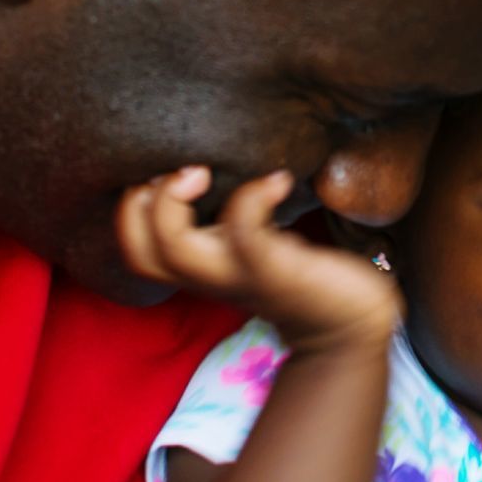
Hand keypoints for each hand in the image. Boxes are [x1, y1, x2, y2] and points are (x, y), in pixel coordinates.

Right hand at [117, 166, 400, 353]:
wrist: (348, 321)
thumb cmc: (301, 272)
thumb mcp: (254, 242)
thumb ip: (228, 218)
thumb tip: (220, 160)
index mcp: (202, 263)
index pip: (137, 248)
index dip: (133, 208)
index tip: (173, 172)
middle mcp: (211, 274)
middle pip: (140, 253)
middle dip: (137, 206)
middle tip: (182, 172)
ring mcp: (240, 275)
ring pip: (174, 249)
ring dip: (172, 201)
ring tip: (204, 171)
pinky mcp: (276, 272)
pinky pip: (246, 235)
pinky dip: (252, 197)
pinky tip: (278, 179)